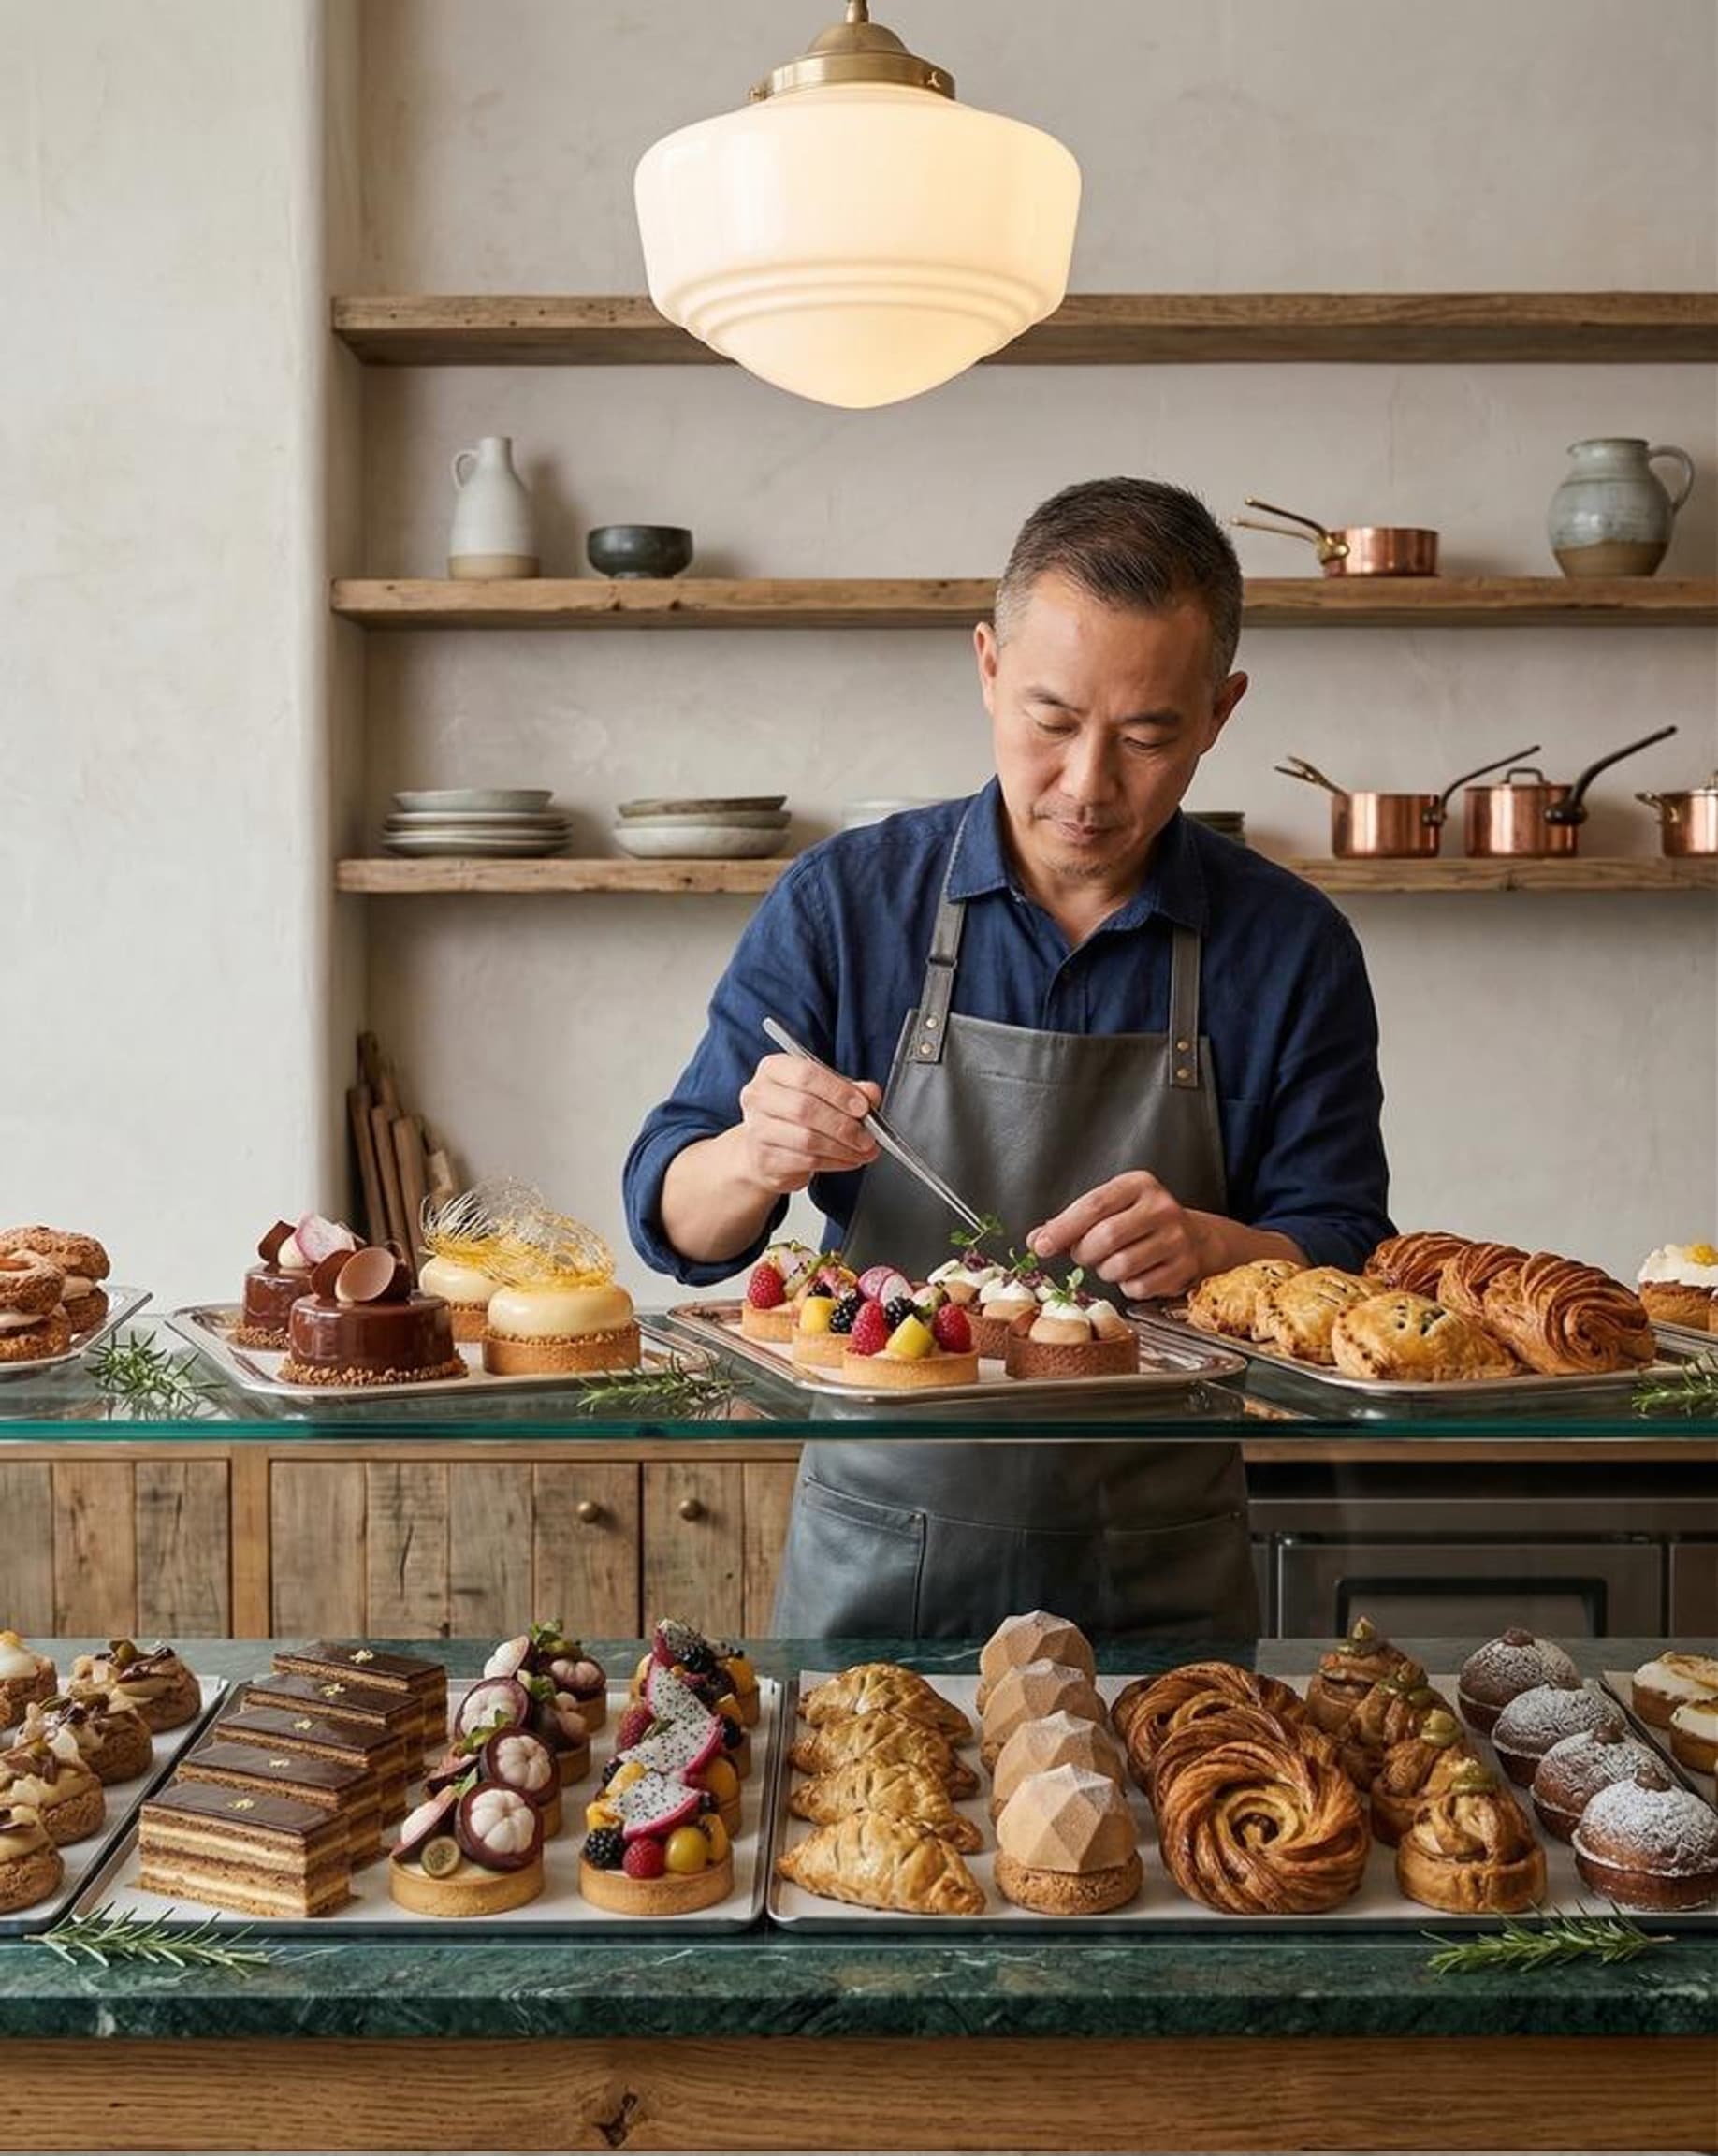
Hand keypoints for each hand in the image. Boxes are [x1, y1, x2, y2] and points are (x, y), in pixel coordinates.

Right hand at [733, 1053, 881, 1196]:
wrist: (763, 1148)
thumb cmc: (794, 1113)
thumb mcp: (823, 1091)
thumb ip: (849, 1089)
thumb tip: (871, 1094)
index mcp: (773, 1069)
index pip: (806, 1074)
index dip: (839, 1091)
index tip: (862, 1106)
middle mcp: (758, 1096)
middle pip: (805, 1109)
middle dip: (844, 1125)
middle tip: (867, 1135)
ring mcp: (757, 1129)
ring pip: (807, 1139)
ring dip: (843, 1147)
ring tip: (862, 1149)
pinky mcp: (765, 1159)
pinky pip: (806, 1162)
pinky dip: (835, 1162)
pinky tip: (847, 1159)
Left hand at [1028, 1172, 1214, 1300]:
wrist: (1197, 1238)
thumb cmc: (1142, 1222)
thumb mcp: (1111, 1209)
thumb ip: (1072, 1222)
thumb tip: (1037, 1239)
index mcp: (1139, 1185)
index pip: (1093, 1205)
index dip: (1063, 1228)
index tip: (1042, 1245)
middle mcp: (1161, 1208)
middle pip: (1105, 1237)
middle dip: (1084, 1253)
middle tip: (1083, 1255)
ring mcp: (1176, 1239)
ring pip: (1120, 1266)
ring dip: (1105, 1271)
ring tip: (1111, 1262)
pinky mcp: (1183, 1268)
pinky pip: (1138, 1287)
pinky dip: (1127, 1286)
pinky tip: (1134, 1273)